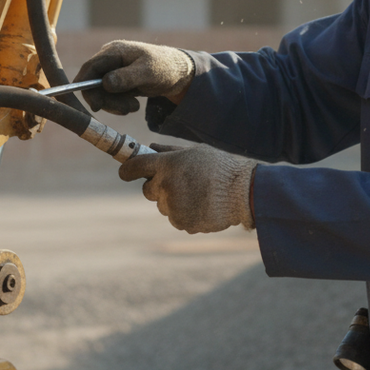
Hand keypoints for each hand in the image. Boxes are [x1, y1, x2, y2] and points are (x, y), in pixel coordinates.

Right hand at [74, 40, 193, 114]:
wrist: (178, 74)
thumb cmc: (165, 68)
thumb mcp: (147, 73)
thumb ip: (126, 78)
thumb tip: (105, 83)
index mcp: (114, 51)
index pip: (90, 67)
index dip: (86, 85)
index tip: (95, 106)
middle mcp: (110, 60)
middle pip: (93, 83)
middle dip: (107, 100)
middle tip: (126, 110)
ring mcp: (112, 71)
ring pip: (101, 93)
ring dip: (115, 104)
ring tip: (134, 106)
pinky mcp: (117, 82)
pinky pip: (109, 97)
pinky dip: (118, 104)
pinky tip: (134, 104)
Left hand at [119, 144, 255, 232]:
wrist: (243, 192)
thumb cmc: (220, 167)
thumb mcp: (195, 152)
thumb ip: (170, 150)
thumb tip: (151, 147)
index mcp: (167, 164)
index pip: (134, 167)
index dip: (127, 170)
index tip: (126, 173)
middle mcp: (166, 185)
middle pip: (148, 190)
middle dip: (158, 187)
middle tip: (180, 183)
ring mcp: (173, 206)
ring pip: (163, 206)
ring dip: (174, 202)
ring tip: (198, 195)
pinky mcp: (182, 223)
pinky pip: (176, 219)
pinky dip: (186, 215)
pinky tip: (202, 206)